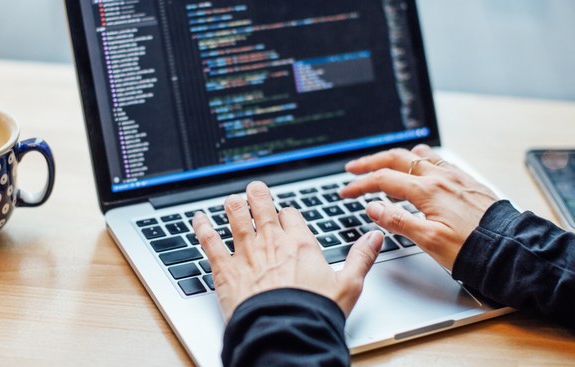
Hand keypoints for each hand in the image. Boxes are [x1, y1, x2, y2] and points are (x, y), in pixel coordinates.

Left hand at [194, 181, 382, 320]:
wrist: (287, 331)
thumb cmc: (316, 312)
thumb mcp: (349, 284)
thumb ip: (361, 257)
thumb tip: (375, 237)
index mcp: (300, 243)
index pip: (290, 215)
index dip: (286, 214)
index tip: (284, 216)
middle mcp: (271, 242)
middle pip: (260, 206)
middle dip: (256, 195)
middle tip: (253, 190)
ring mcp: (246, 253)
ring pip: (235, 217)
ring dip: (231, 205)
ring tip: (230, 200)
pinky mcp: (225, 269)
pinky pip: (209, 241)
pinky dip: (202, 227)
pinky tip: (198, 219)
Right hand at [339, 145, 497, 269]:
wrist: (512, 249)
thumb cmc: (473, 249)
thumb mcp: (429, 240)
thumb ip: (398, 220)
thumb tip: (373, 207)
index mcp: (428, 190)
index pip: (384, 180)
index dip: (360, 185)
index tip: (345, 191)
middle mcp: (441, 178)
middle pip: (397, 159)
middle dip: (371, 162)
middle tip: (353, 168)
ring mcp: (455, 177)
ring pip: (418, 156)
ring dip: (396, 157)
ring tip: (383, 165)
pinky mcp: (467, 182)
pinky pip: (437, 162)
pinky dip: (418, 162)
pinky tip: (418, 171)